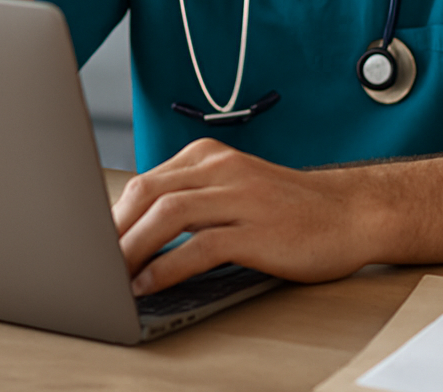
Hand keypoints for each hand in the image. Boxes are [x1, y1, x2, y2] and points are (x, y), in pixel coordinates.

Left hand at [112, 139, 385, 295]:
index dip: (112, 216)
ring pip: (168, 215)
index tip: (92, 245)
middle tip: (93, 264)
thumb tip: (136, 234)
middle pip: (148, 193)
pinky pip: (201, 246)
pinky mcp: (258, 230)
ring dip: (132, 249)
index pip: (146, 181)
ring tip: (113, 278)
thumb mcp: (234, 190)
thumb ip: (192, 201)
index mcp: (210, 157)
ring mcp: (241, 197)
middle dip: (113, 231)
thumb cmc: (289, 210)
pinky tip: (150, 286)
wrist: (350, 213)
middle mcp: (222, 169)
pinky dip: (167, 267)